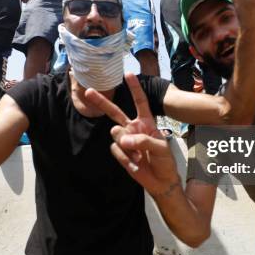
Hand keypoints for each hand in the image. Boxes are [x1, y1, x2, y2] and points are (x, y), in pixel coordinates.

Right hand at [85, 73, 180, 194]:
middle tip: (89, 91)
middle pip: (115, 112)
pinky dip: (125, 157)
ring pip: (115, 133)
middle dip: (102, 102)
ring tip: (139, 156)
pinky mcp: (120, 152)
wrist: (160, 181)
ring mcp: (125, 140)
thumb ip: (143, 140)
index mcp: (146, 122)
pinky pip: (116, 149)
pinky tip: (135, 163)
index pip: (140, 102)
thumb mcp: (161, 148)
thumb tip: (124, 139)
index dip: (134, 88)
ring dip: (126, 145)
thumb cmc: (165, 161)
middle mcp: (133, 128)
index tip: (128, 74)